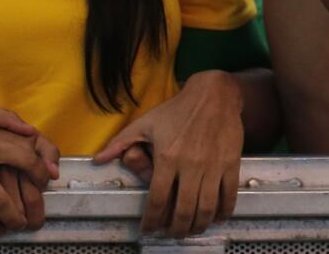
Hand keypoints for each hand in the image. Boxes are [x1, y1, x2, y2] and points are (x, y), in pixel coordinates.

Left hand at [93, 71, 243, 237]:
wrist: (214, 94)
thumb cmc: (177, 109)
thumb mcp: (145, 123)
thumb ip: (120, 143)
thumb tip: (97, 159)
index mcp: (167, 157)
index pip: (158, 200)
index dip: (153, 221)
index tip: (149, 230)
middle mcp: (190, 165)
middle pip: (183, 210)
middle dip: (177, 229)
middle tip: (172, 234)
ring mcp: (212, 165)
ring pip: (206, 207)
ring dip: (198, 225)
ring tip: (192, 230)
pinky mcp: (231, 163)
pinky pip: (228, 195)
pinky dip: (223, 211)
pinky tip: (217, 218)